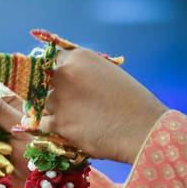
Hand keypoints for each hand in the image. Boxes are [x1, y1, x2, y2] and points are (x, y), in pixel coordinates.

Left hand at [39, 48, 167, 163]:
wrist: (143, 130)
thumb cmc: (131, 102)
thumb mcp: (107, 73)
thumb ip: (82, 71)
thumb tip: (61, 74)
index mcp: (79, 57)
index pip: (51, 61)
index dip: (53, 73)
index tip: (57, 83)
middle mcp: (64, 74)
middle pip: (44, 83)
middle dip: (53, 93)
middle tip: (70, 104)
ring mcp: (59, 99)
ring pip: (43, 104)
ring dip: (55, 111)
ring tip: (79, 118)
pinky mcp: (58, 123)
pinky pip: (43, 124)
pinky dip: (54, 128)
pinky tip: (71, 128)